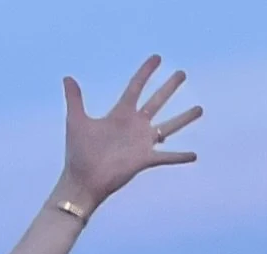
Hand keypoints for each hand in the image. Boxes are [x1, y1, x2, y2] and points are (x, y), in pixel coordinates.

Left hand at [58, 56, 200, 211]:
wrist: (82, 182)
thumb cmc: (78, 154)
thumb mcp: (76, 122)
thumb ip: (74, 99)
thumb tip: (67, 77)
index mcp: (120, 114)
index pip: (136, 86)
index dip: (146, 72)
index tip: (157, 58)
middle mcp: (134, 126)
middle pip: (157, 101)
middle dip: (169, 87)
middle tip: (182, 74)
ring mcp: (141, 143)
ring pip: (169, 127)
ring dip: (184, 118)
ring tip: (200, 109)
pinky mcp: (144, 159)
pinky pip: (167, 157)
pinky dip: (180, 156)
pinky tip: (194, 155)